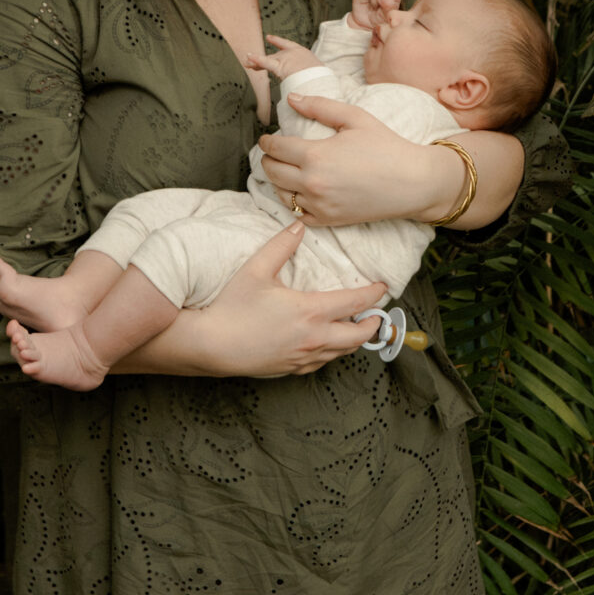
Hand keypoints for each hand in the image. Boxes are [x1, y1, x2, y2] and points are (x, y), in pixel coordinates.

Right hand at [166, 223, 384, 376]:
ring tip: (357, 327)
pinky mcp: (291, 369)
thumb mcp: (256, 270)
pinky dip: (333, 352)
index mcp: (311, 312)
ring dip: (354, 339)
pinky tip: (328, 345)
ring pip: (342, 352)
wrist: (211, 345)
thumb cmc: (231, 307)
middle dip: (372, 324)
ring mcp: (303, 357)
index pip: (355, 302)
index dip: (373, 295)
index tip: (382, 287)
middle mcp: (314, 338)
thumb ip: (281, 245)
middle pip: (357, 335)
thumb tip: (298, 226)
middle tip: (377, 314)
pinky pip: (322, 363)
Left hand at [243, 34, 321, 78]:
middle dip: (263, 60)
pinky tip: (248, 57)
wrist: (321, 79)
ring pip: (268, 61)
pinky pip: (265, 63)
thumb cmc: (321, 78)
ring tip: (247, 62)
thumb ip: (308, 75)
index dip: (277, 41)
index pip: (288, 45)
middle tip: (252, 64)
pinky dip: (256, 59)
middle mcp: (292, 53)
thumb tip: (307, 84)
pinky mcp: (280, 66)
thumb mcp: (317, 73)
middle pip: (275, 56)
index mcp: (302, 53)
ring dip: (256, 62)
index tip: (268, 37)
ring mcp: (286, 59)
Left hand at [257, 92, 452, 227]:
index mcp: (315, 155)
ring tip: (285, 170)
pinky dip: (293, 203)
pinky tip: (300, 192)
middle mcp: (312, 183)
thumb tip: (291, 98)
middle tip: (273, 153)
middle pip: (271, 172)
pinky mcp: (329, 220)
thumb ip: (320, 106)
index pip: (275, 148)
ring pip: (281, 194)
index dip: (267, 141)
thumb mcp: (355, 118)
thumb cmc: (386, 146)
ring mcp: (319, 205)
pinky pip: (297, 215)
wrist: (413, 182)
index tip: (268, 138)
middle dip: (268, 160)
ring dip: (278, 181)